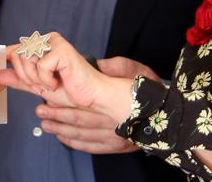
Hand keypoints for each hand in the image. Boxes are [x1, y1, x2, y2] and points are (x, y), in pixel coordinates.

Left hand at [0, 32, 134, 124]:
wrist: (92, 97)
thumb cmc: (71, 90)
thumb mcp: (37, 85)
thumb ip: (16, 79)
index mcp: (41, 44)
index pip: (13, 50)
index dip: (13, 67)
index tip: (18, 78)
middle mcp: (47, 39)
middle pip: (17, 56)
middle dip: (27, 77)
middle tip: (44, 85)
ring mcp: (54, 42)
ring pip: (26, 60)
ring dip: (36, 80)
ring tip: (52, 84)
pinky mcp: (61, 49)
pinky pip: (40, 66)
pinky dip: (47, 80)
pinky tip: (59, 82)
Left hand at [34, 57, 160, 153]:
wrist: (172, 114)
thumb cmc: (150, 89)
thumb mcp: (135, 70)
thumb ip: (116, 67)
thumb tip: (99, 64)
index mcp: (112, 102)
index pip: (79, 101)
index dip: (60, 100)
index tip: (44, 96)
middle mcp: (111, 122)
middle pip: (77, 119)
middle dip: (55, 115)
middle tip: (39, 111)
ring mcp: (115, 136)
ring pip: (82, 134)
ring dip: (61, 129)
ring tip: (46, 124)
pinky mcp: (119, 146)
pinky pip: (92, 147)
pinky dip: (76, 143)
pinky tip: (64, 138)